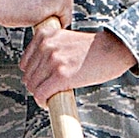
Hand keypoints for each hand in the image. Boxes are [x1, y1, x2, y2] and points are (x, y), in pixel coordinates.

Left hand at [19, 27, 135, 104]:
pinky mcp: (61, 76)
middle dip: (37, 86)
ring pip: (33, 86)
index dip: (33, 75)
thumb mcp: (64, 40)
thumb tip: (36, 72)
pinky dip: (43, 101)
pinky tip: (49, 102)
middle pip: (28, 76)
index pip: (24, 63)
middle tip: (49, 91)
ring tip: (51, 96)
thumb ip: (49, 49)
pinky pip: (41, 94)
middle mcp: (46, 45)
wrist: (113, 49)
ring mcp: (53, 60)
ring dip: (40, 95)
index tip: (42, 81)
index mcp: (44, 34)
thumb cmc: (92, 48)